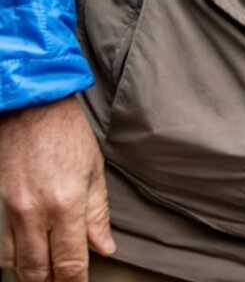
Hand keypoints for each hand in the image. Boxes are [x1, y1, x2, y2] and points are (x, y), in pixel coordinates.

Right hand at [0, 95, 115, 281]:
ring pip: (17, 266)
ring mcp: (13, 213)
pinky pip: (3, 248)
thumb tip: (104, 247)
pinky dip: (14, 263)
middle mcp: (36, 214)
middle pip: (39, 272)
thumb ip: (98, 213)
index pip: (69, 260)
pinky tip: (26, 265)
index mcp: (66, 204)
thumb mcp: (94, 169)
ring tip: (46, 281)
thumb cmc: (68, 133)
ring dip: (32, 278)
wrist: (32, 108)